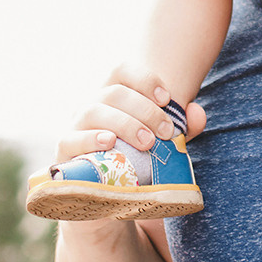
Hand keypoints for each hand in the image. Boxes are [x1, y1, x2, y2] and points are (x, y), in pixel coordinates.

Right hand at [52, 63, 206, 166]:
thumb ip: (185, 125)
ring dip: (125, 124)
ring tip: (147, 142)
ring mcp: (76, 125)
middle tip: (166, 132)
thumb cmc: (138, 156)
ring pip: (94, 111)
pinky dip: (92, 139)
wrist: (110, 191)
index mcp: (113, 94)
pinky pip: (72, 139)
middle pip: (114, 92)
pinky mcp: (65, 150)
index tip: (168, 99)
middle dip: (145, 110)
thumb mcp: (164, 140)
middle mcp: (91, 104)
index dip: (145, 79)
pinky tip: (110, 143)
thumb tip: (197, 113)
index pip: (122, 70)